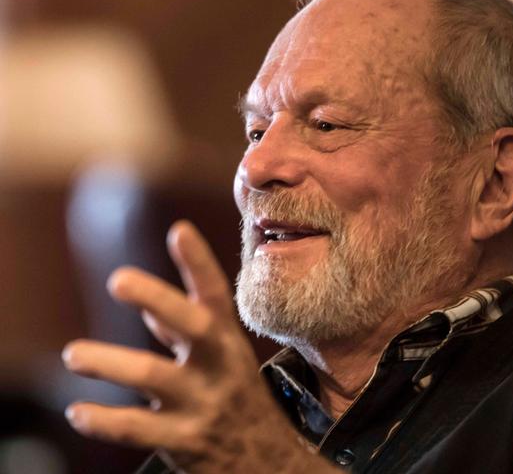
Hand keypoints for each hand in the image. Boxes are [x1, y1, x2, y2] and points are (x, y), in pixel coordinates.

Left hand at [63, 221, 336, 472]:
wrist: (266, 461)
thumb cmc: (236, 397)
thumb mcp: (221, 358)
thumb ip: (182, 331)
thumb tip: (148, 305)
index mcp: (228, 341)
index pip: (216, 295)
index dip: (199, 263)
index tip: (179, 231)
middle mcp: (220, 366)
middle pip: (196, 326)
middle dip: (159, 298)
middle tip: (118, 280)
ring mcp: (204, 403)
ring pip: (155, 377)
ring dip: (110, 363)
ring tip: (75, 355)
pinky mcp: (186, 440)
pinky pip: (138, 429)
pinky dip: (104, 420)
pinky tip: (79, 411)